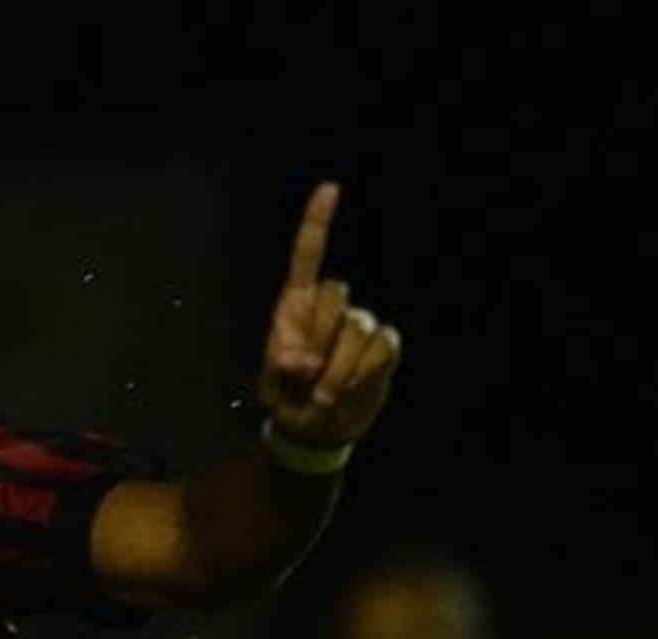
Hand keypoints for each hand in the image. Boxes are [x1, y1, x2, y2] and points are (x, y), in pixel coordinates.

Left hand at [258, 183, 401, 448]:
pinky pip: (381, 347)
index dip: (318, 223)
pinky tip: (349, 391)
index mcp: (295, 308)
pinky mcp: (383, 347)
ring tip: (322, 397)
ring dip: (339, 370)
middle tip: (305, 375)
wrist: (314, 430)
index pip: (308, 257)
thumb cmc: (287, 400)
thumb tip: (302, 358)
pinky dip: (363, 373)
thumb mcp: (273, 387)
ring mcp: (360, 325)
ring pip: (358, 328)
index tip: (330, 189)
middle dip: (318, 337)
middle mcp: (331, 308)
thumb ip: (282, 368)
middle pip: (335, 294)